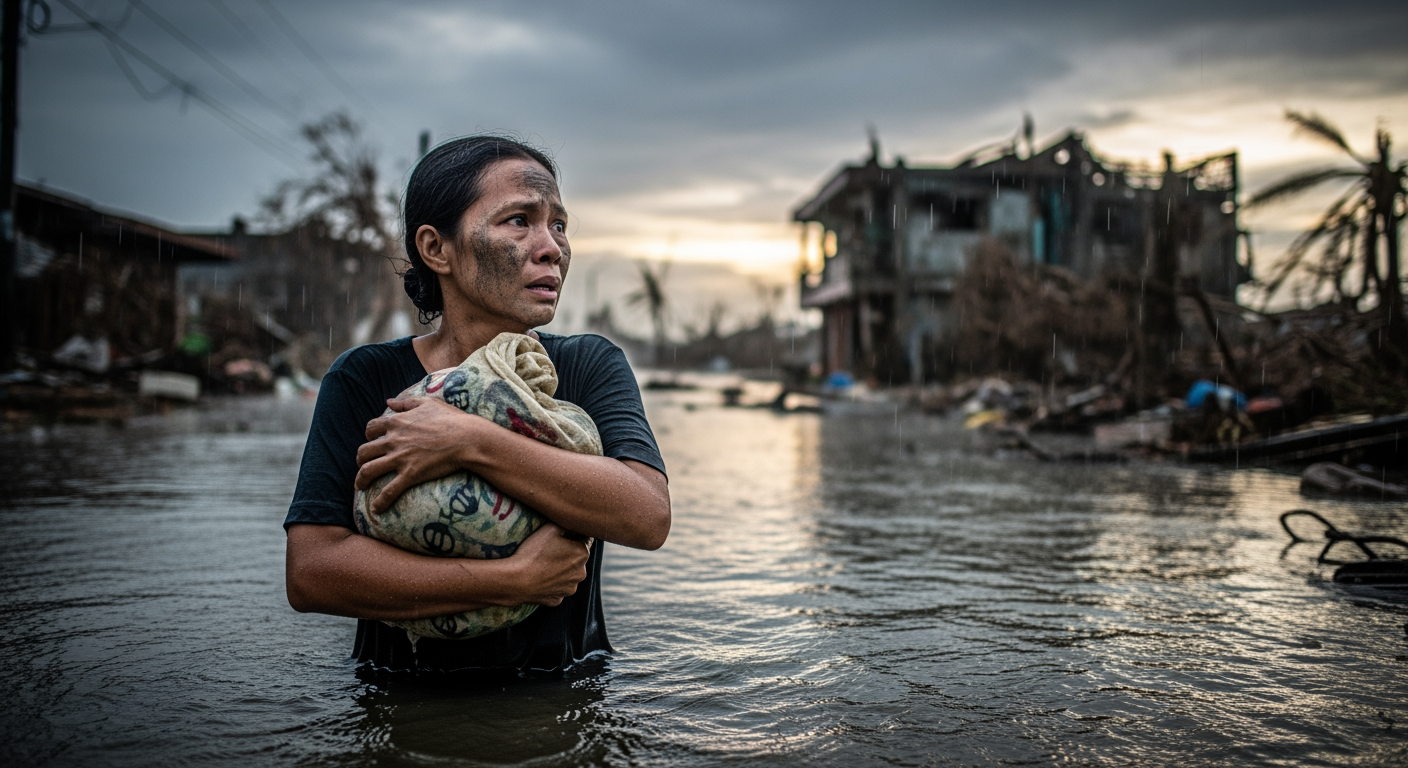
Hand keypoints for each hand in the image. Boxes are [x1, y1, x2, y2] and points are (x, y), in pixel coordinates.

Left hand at [355, 397, 480, 514]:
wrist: (466, 438)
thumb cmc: (451, 419)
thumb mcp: (428, 402)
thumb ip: (406, 402)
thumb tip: (388, 401)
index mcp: (397, 422)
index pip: (371, 428)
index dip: (369, 435)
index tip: (373, 441)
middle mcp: (393, 440)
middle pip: (364, 451)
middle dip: (360, 459)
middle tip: (363, 464)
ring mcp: (400, 458)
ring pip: (368, 470)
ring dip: (361, 479)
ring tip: (360, 486)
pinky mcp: (410, 474)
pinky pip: (389, 490)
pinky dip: (380, 501)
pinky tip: (376, 509)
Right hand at [509, 522, 590, 606]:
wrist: (517, 581)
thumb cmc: (534, 552)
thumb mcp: (550, 528)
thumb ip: (565, 523)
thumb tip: (571, 521)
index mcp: (583, 554)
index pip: (585, 539)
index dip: (573, 535)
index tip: (563, 534)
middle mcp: (581, 573)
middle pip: (577, 559)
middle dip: (567, 554)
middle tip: (550, 550)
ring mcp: (570, 589)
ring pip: (568, 576)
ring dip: (560, 570)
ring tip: (542, 565)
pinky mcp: (558, 600)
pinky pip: (556, 589)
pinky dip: (550, 584)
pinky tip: (539, 578)